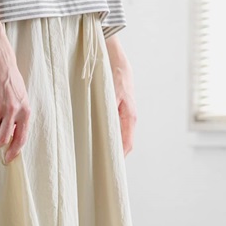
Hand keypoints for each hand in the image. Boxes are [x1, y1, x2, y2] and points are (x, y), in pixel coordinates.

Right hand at [0, 44, 30, 164]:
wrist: (0, 65)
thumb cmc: (11, 83)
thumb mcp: (22, 100)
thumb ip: (19, 119)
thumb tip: (13, 138)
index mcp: (25, 112)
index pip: (20, 138)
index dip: (13, 151)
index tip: (8, 158)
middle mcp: (13, 112)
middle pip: (1, 140)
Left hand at [105, 36, 136, 156]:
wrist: (114, 56)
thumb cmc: (112, 73)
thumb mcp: (111, 95)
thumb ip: (110, 114)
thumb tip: (110, 134)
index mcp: (130, 117)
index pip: (126, 145)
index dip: (119, 158)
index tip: (110, 169)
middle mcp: (129, 118)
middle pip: (123, 143)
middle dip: (113, 155)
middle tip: (100, 168)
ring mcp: (124, 114)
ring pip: (118, 136)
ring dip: (110, 146)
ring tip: (96, 158)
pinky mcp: (118, 109)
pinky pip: (114, 128)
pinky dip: (107, 136)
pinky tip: (96, 140)